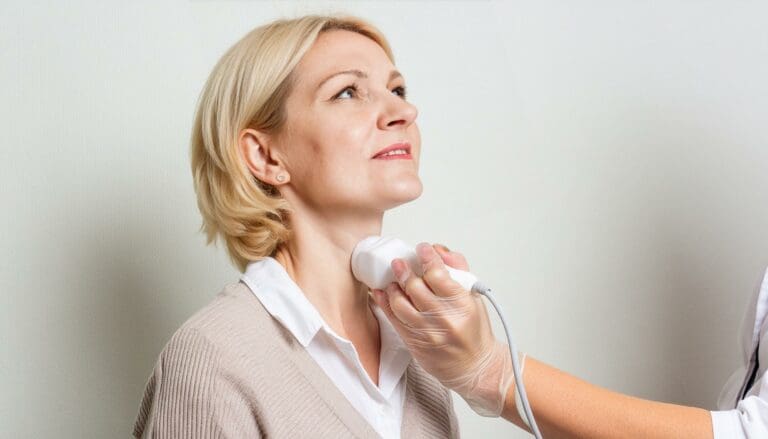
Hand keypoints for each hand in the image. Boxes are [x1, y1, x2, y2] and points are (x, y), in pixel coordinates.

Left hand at [370, 243, 514, 416]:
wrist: (474, 366)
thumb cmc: (474, 331)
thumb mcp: (474, 297)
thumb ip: (458, 270)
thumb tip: (440, 252)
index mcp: (462, 304)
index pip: (438, 274)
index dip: (427, 257)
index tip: (422, 249)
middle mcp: (443, 318)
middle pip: (415, 287)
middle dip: (404, 269)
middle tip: (400, 262)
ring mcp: (427, 332)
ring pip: (400, 303)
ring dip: (393, 286)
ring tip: (393, 278)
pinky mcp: (413, 342)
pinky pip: (394, 319)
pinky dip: (385, 302)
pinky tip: (382, 292)